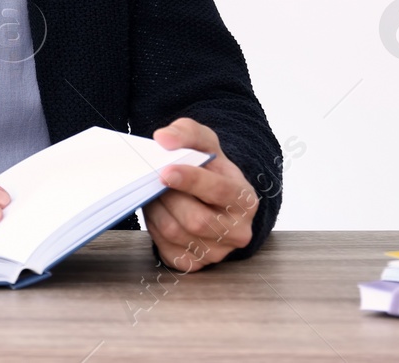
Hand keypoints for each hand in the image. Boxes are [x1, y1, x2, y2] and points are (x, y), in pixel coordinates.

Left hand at [142, 117, 257, 272]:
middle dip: (168, 198)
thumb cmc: (209, 168)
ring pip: (176, 233)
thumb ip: (187, 133)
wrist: (210, 196)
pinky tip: (159, 213)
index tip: (166, 171)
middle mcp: (238, 231)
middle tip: (153, 181)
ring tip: (154, 194)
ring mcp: (218, 252)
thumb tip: (164, 139)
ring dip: (157, 210)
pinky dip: (154, 229)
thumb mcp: (204, 143)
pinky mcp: (196, 264)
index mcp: (245, 200)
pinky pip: (167, 249)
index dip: (191, 181)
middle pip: (195, 219)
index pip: (219, 192)